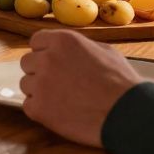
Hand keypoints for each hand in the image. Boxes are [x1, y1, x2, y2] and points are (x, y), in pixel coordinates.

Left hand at [20, 29, 141, 147]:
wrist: (127, 113)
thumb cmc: (121, 82)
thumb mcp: (104, 51)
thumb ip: (78, 47)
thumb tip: (68, 51)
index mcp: (62, 40)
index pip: (36, 41)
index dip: (45, 52)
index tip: (54, 63)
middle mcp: (47, 58)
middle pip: (27, 63)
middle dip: (40, 71)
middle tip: (59, 83)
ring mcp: (40, 84)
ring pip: (26, 85)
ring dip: (39, 91)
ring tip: (62, 100)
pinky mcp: (38, 108)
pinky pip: (28, 106)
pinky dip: (40, 110)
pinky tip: (59, 112)